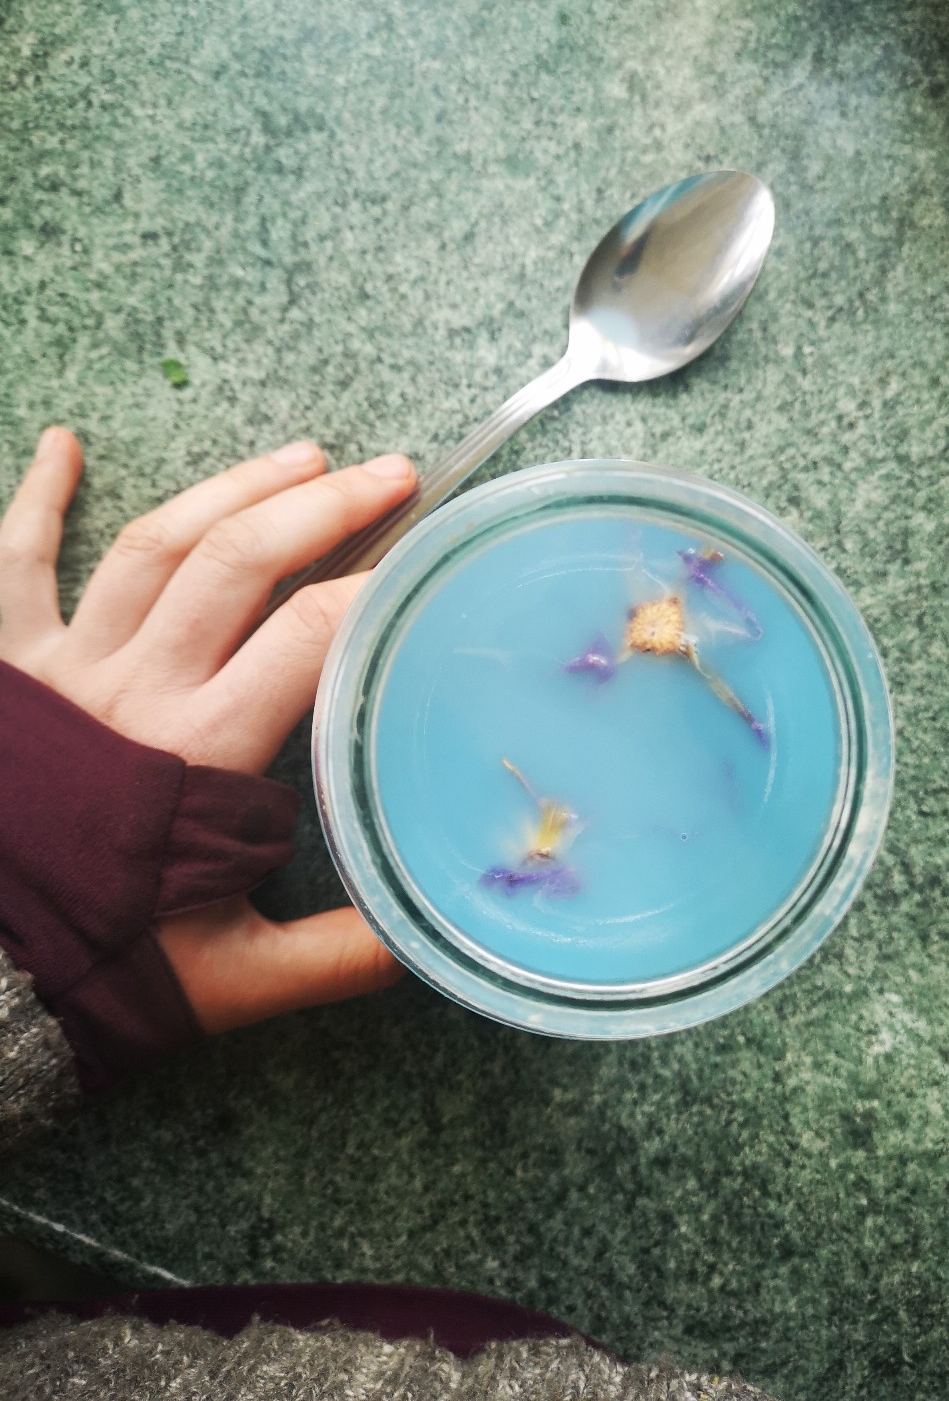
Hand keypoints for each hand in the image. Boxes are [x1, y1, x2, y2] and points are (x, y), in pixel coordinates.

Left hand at [0, 427, 415, 1032]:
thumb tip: (430, 931)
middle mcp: (134, 690)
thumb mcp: (239, 980)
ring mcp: (63, 668)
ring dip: (232, 488)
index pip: (308, 637)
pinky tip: (62, 444)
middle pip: (238, 562)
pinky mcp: (8, 669)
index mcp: (200, 753)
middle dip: (325, 507)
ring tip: (302, 456)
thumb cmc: (104, 969)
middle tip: (392, 473)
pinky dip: (36, 500)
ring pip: (154, 544)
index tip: (427, 563)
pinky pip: (16, 565)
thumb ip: (340, 953)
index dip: (376, 589)